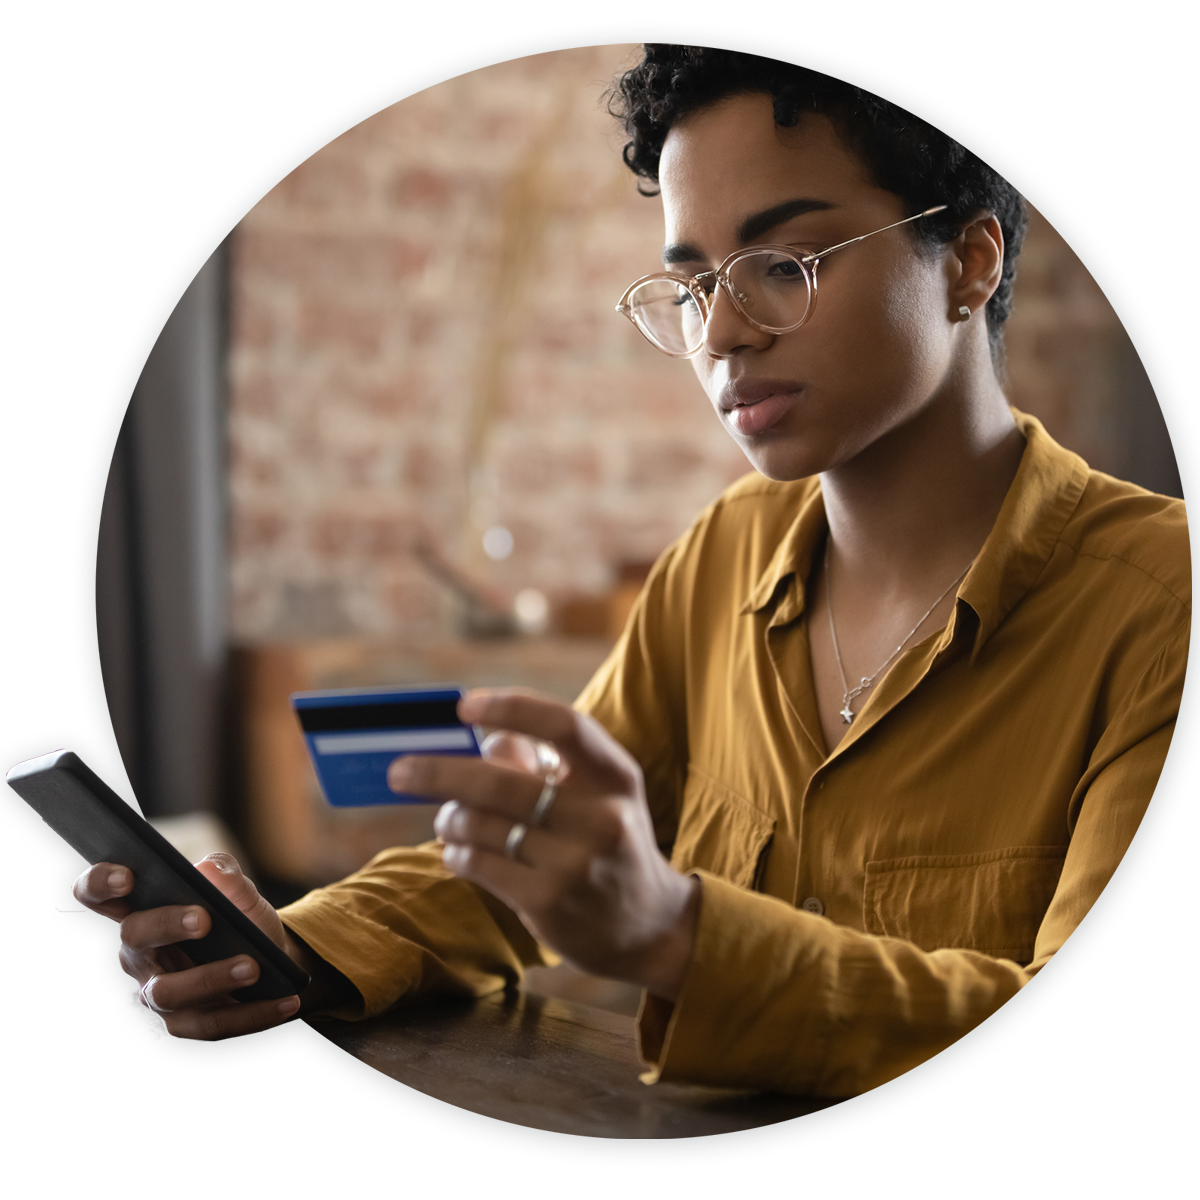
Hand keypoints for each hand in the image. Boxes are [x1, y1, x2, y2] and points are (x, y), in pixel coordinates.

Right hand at [70, 853, 302, 1039]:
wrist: (271, 958)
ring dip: (211, 979)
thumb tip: (212, 869)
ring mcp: (158, 993)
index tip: (127, 875)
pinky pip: (212, 1025)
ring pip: (168, 992)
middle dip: (165, 925)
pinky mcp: (186, 1024)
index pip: (99, 895)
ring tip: (252, 966)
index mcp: (142, 912)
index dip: (100, 883)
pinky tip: (285, 1001)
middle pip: (134, 939)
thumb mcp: (240, 892)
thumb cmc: (240, 919)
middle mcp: (139, 955)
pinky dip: (253, 1014)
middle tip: (204, 919)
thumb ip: (226, 875)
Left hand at [389, 689, 699, 1000]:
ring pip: (480, 824)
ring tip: (448, 820)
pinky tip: (462, 852)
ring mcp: (575, 863)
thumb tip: (485, 741)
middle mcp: (601, 816)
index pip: (564, 725)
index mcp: (616, 775)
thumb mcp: (595, 795)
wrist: (648, 926)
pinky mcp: (549, 902)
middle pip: (500, 781)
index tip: (464, 707)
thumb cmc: (607, 842)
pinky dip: (457, 853)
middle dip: (439, 772)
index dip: (511, 707)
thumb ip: (544, 764)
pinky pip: (478, 863)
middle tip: (400, 771)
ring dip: (449, 819)